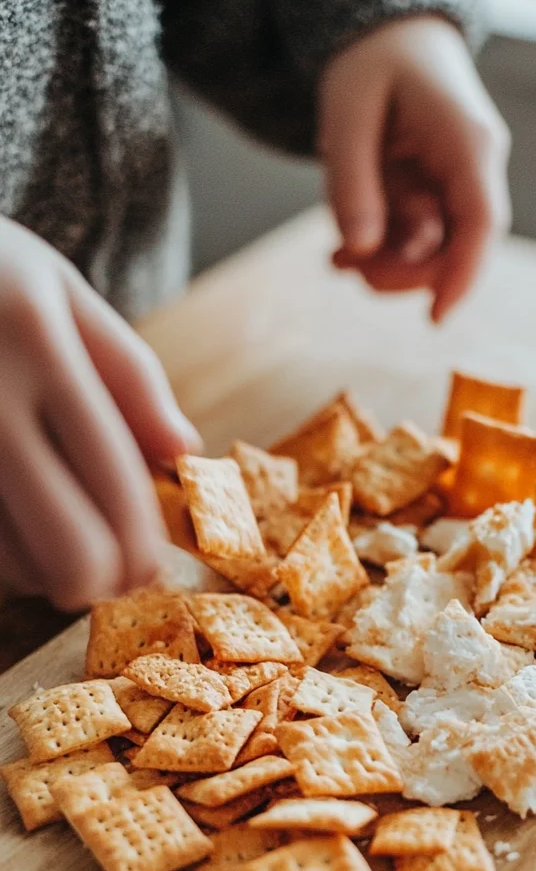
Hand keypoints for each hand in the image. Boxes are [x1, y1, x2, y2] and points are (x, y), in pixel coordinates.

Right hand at [0, 218, 200, 609]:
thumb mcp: (62, 292)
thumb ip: (130, 375)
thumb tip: (183, 452)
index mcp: (35, 341)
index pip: (112, 472)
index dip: (139, 542)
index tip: (149, 569)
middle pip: (68, 544)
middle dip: (100, 579)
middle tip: (108, 576)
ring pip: (12, 561)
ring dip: (47, 573)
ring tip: (56, 540)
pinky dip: (4, 556)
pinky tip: (15, 524)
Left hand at [318, 16, 510, 322]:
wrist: (389, 33)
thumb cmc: (371, 60)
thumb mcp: (347, 111)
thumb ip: (352, 182)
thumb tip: (362, 250)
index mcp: (467, 141)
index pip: (482, 221)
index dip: (464, 276)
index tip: (436, 319)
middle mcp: (474, 166)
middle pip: (458, 248)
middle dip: (404, 272)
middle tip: (346, 267)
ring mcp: (458, 182)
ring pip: (435, 251)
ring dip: (388, 266)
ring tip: (338, 258)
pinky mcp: (439, 194)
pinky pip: (417, 239)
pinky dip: (382, 251)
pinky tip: (345, 253)